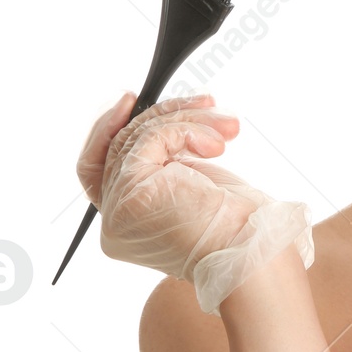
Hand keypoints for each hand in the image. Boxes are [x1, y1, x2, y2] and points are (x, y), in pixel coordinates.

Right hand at [74, 91, 312, 313]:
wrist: (254, 251)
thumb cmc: (239, 228)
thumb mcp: (195, 186)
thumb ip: (168, 162)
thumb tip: (167, 120)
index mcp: (127, 223)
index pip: (97, 167)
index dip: (107, 129)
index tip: (131, 100)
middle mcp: (115, 222)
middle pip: (121, 146)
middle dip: (169, 116)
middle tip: (208, 102)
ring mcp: (119, 210)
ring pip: (137, 137)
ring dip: (189, 119)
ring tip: (228, 126)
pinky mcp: (132, 194)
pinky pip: (150, 139)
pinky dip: (186, 129)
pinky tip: (216, 144)